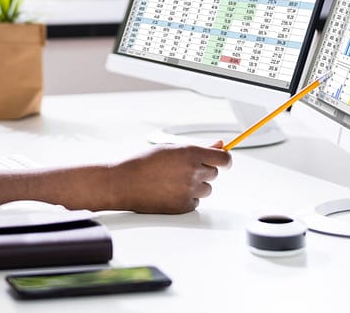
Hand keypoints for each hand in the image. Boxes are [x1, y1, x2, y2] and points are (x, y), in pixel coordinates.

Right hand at [110, 141, 231, 213]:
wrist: (124, 183)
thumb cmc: (144, 163)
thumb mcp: (171, 148)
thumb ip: (199, 148)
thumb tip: (220, 144)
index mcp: (190, 153)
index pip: (223, 158)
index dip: (225, 160)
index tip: (223, 161)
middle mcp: (193, 171)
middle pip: (214, 173)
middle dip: (203, 170)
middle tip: (182, 170)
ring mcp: (189, 190)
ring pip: (207, 189)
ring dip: (196, 185)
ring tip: (174, 181)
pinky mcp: (184, 206)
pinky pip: (196, 201)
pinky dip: (187, 198)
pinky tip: (170, 192)